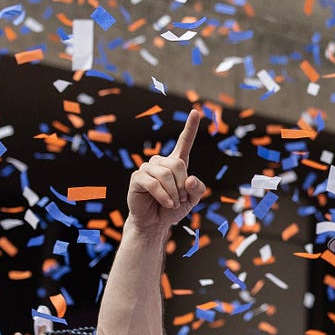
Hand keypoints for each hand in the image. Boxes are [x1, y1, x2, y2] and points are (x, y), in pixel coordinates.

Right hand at [127, 109, 206, 231]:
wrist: (155, 223)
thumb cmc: (173, 209)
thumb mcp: (192, 200)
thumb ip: (197, 189)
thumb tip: (190, 178)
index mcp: (176, 164)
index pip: (184, 142)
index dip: (190, 128)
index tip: (196, 112)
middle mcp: (161, 162)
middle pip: (178, 164)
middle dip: (183, 185)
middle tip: (181, 198)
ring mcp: (147, 169)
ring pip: (166, 175)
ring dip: (174, 192)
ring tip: (173, 202)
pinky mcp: (137, 178)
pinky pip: (154, 183)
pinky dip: (164, 196)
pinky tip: (168, 203)